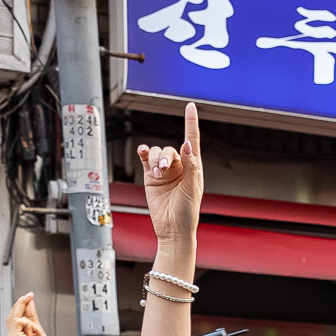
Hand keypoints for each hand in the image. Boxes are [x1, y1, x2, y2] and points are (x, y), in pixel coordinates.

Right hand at [6, 291, 58, 335]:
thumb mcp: (38, 332)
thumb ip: (32, 317)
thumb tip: (30, 303)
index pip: (14, 319)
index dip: (20, 306)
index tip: (27, 297)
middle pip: (12, 316)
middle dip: (21, 304)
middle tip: (29, 295)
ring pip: (17, 318)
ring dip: (31, 322)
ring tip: (39, 334)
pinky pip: (22, 322)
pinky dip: (33, 326)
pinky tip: (38, 335)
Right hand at [139, 103, 204, 246]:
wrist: (172, 229)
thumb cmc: (187, 213)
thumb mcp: (193, 189)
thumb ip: (191, 166)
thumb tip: (187, 144)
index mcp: (193, 167)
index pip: (191, 140)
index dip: (191, 122)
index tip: (190, 106)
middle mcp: (179, 167)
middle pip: (169, 149)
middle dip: (165, 157)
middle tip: (163, 170)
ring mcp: (164, 171)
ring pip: (156, 153)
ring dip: (155, 160)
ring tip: (157, 174)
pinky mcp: (150, 177)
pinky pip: (146, 159)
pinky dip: (144, 154)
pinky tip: (143, 152)